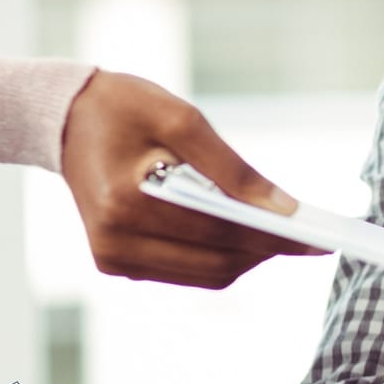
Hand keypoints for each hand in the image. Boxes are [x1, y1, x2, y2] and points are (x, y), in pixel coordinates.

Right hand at [59, 71, 324, 286]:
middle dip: (267, 250)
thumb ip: (234, 169)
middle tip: (310, 237)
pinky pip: (187, 272)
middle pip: (217, 263)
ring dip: (248, 257)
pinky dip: (220, 256)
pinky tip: (242, 232)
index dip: (274, 236)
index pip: (218, 231)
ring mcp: (113, 259)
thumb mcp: (182, 119)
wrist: (64, 119)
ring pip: (207, 275)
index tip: (319, 237)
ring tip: (282, 233)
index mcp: (126, 204)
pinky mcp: (116, 264)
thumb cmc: (125, 108)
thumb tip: (285, 209)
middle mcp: (115, 243)